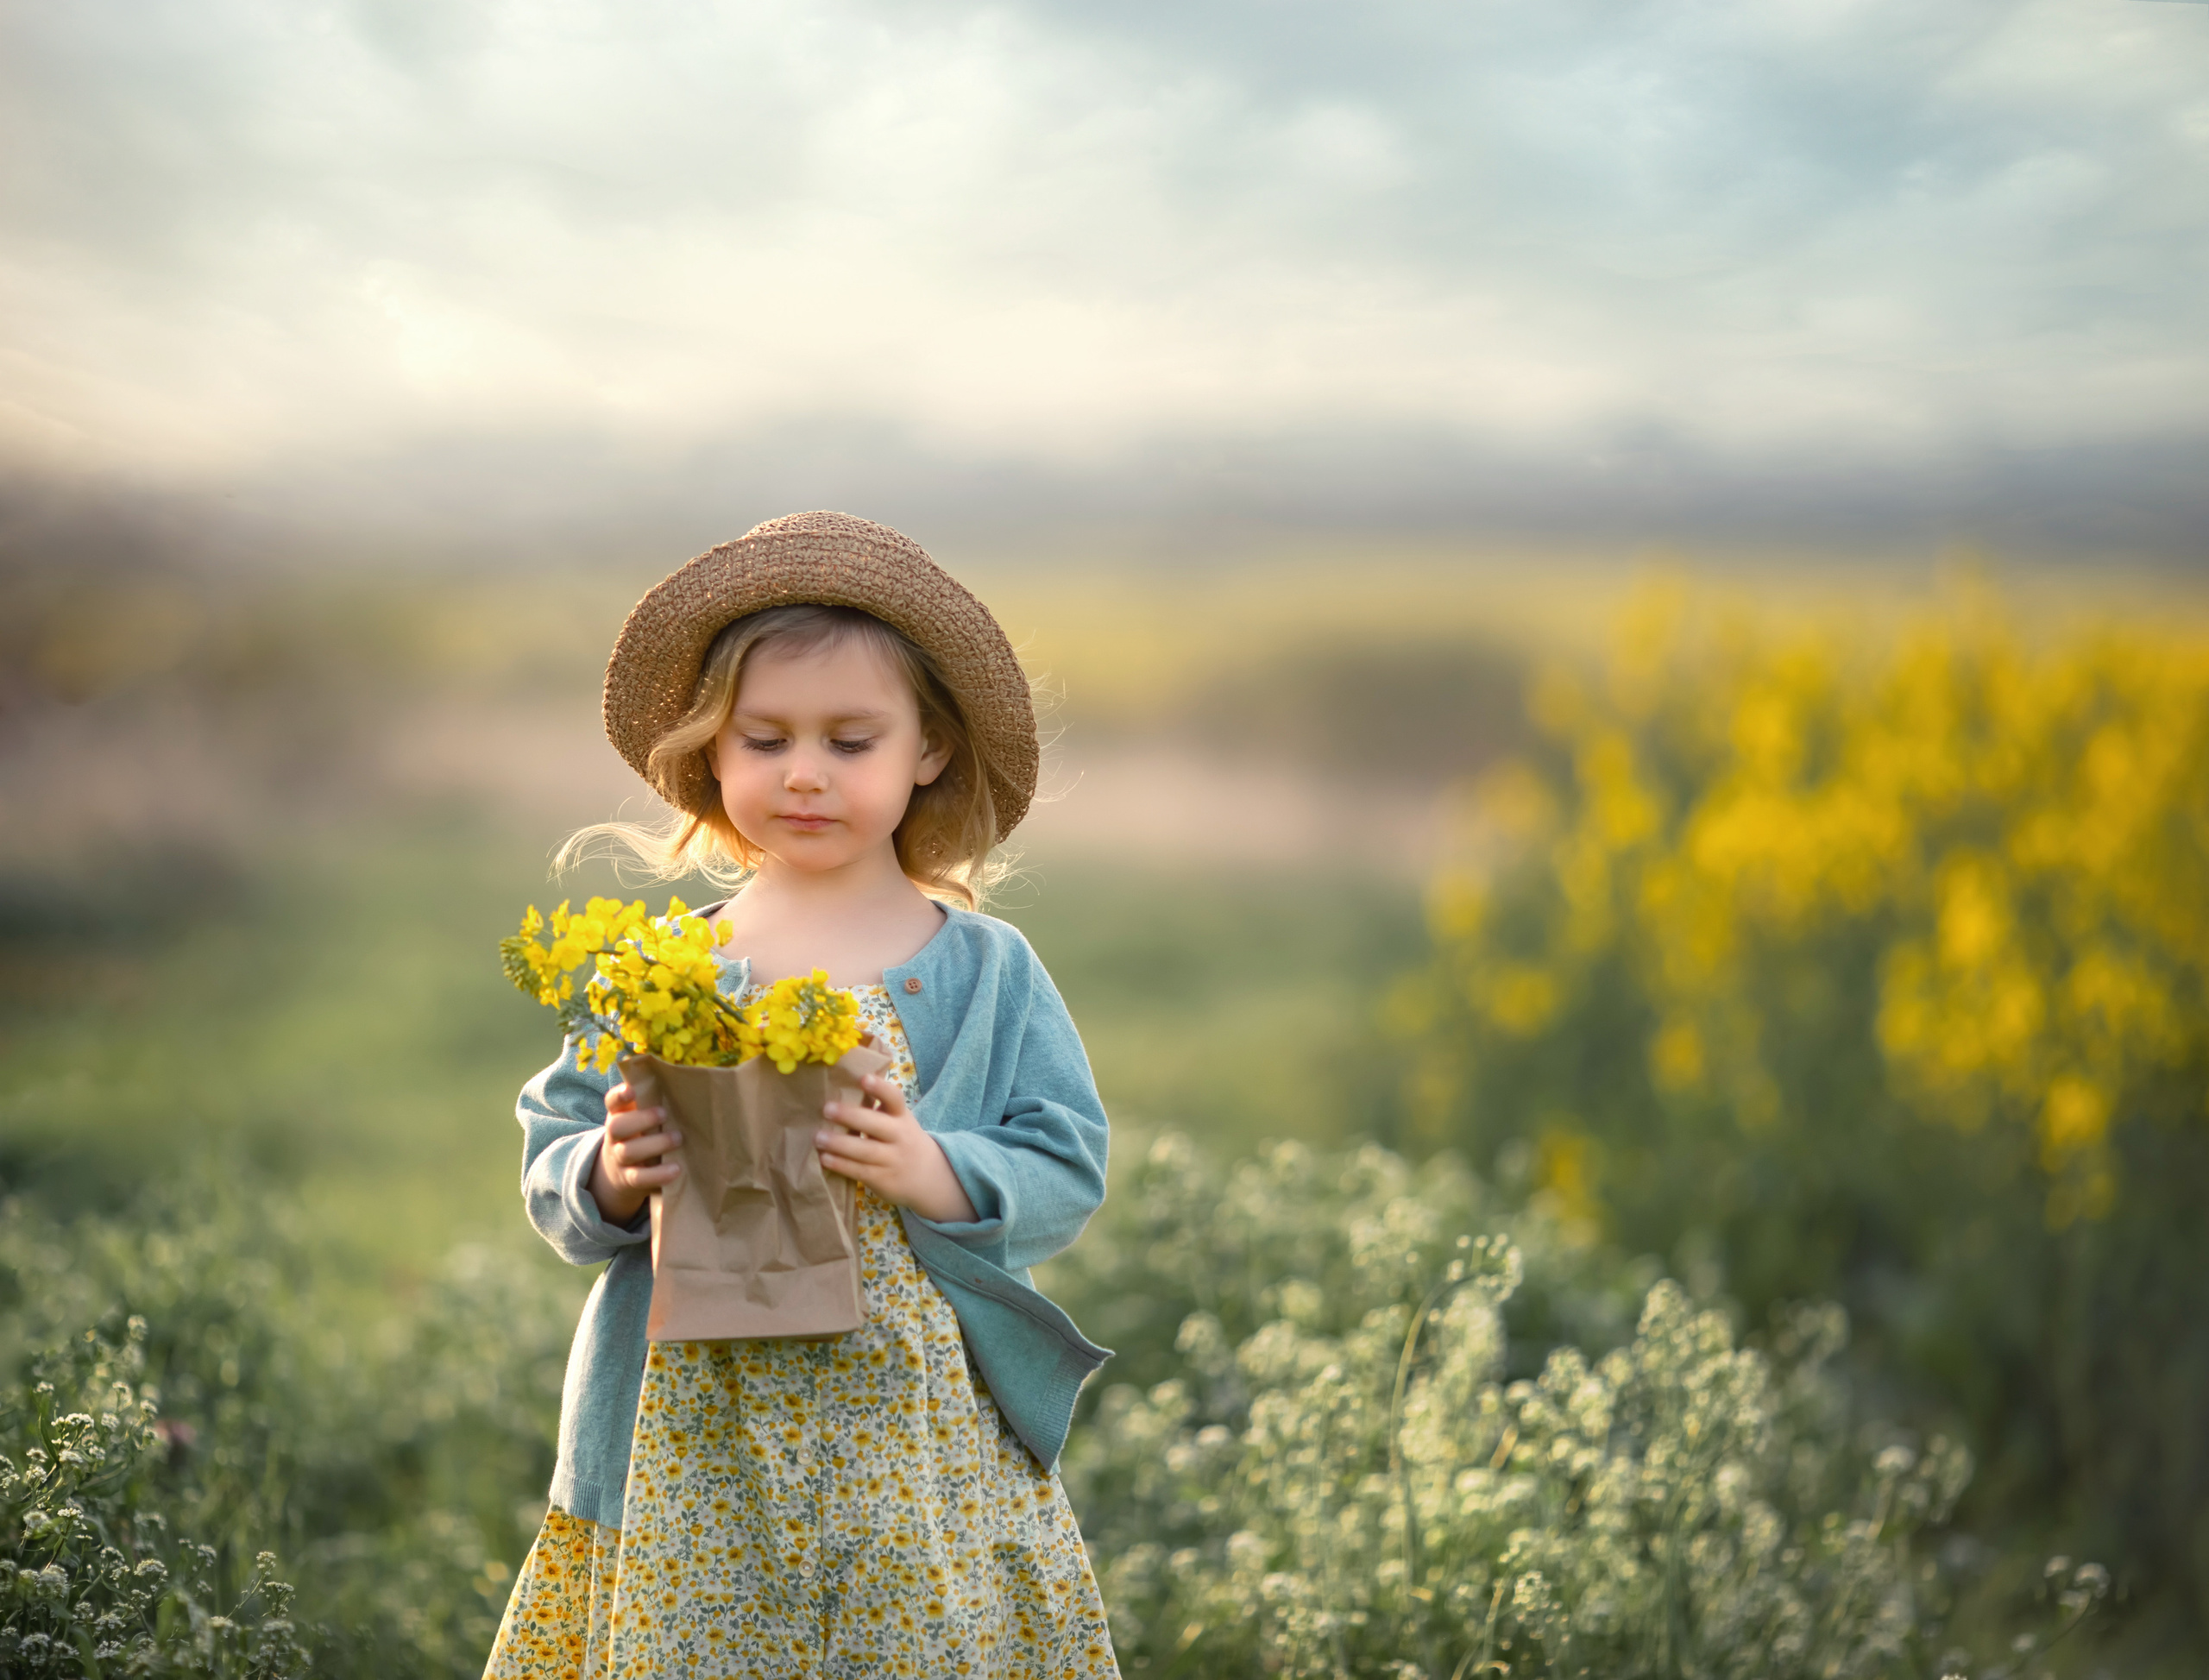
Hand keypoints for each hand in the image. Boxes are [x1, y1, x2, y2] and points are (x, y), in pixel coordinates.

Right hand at [589, 1081, 682, 1225]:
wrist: (618, 1173)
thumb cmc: (640, 1136)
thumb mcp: (640, 1120)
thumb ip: (653, 1104)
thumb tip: (686, 1087)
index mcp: (618, 1116)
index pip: (612, 1102)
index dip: (619, 1095)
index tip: (632, 1090)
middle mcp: (614, 1137)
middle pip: (616, 1126)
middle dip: (641, 1119)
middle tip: (664, 1114)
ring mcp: (619, 1159)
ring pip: (628, 1151)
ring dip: (654, 1144)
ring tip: (677, 1138)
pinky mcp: (629, 1179)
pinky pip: (640, 1178)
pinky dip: (658, 1174)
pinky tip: (676, 1169)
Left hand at [818, 1073, 978, 1224]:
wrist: (929, 1176)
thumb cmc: (902, 1140)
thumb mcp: (899, 1121)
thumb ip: (878, 1108)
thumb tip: (843, 1086)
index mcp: (901, 1116)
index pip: (894, 1098)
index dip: (880, 1088)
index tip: (863, 1078)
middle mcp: (899, 1135)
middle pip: (876, 1125)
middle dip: (850, 1116)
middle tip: (826, 1109)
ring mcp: (892, 1159)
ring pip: (865, 1150)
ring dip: (839, 1144)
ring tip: (818, 1138)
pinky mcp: (884, 1179)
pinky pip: (860, 1171)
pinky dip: (841, 1165)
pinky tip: (825, 1158)